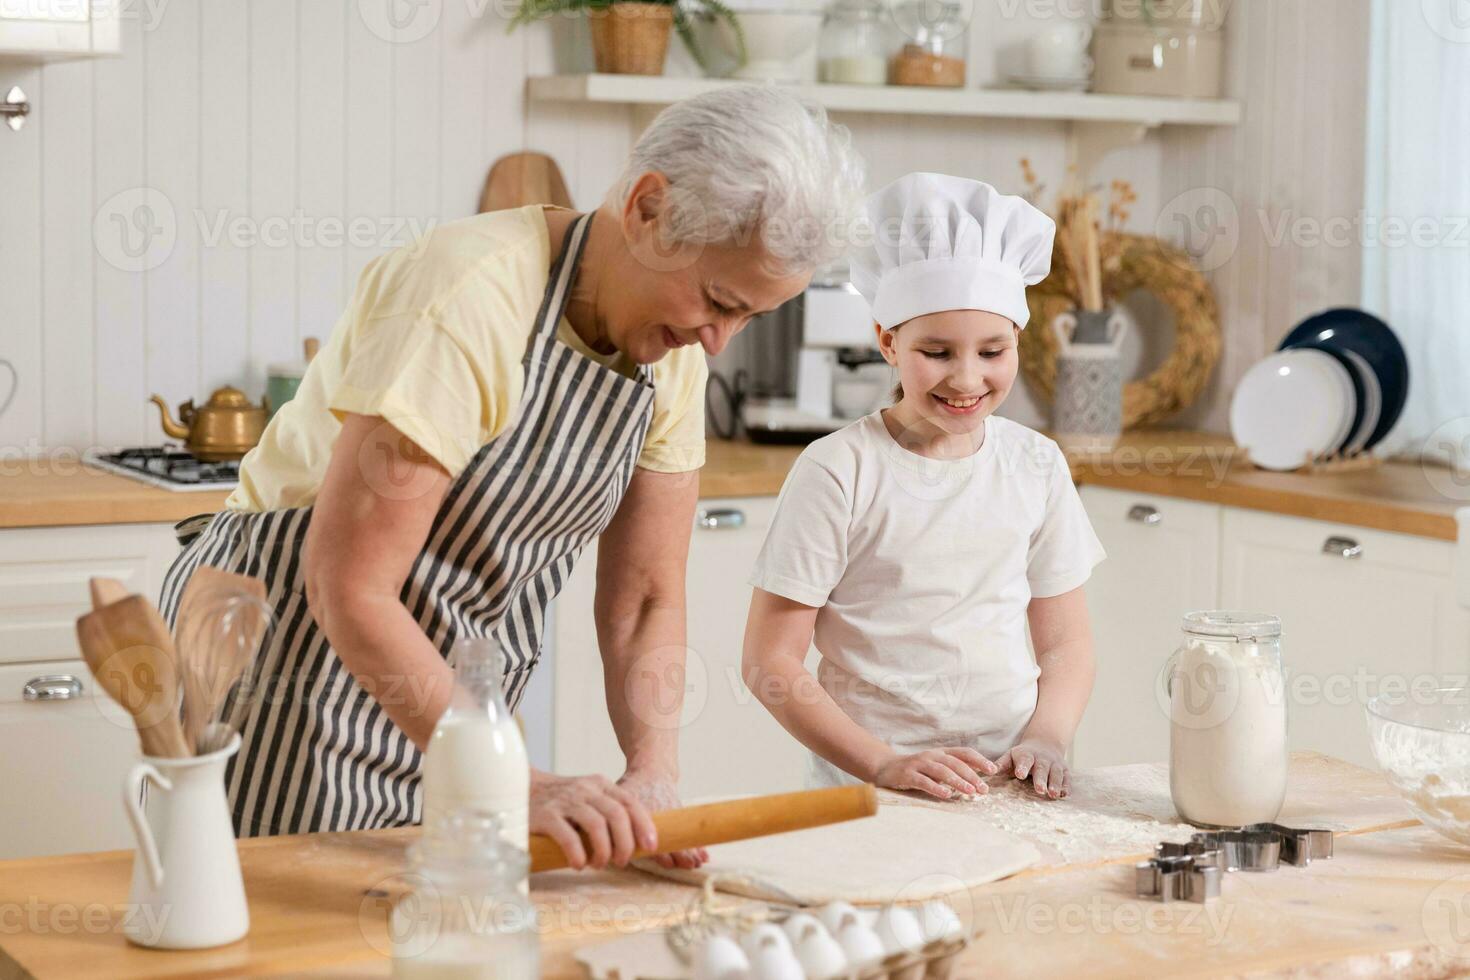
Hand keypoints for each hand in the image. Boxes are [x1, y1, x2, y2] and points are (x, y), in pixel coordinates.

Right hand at [529, 772, 657, 869]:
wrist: (519, 788)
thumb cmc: (559, 802)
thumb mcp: (587, 798)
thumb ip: (607, 812)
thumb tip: (635, 843)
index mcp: (600, 784)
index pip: (630, 803)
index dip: (644, 825)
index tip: (651, 846)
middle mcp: (585, 789)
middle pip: (617, 814)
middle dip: (625, 842)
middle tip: (622, 862)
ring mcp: (565, 801)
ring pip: (596, 825)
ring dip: (603, 850)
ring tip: (599, 865)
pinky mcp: (546, 815)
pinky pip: (569, 836)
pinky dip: (578, 854)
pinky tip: (578, 864)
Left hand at [618, 770, 707, 869]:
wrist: (653, 769)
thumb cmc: (633, 788)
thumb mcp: (620, 799)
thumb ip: (612, 820)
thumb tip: (600, 842)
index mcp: (645, 812)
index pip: (652, 835)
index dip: (660, 850)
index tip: (668, 862)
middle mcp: (661, 815)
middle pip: (671, 837)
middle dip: (681, 852)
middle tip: (689, 864)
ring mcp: (673, 815)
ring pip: (682, 835)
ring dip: (691, 850)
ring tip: (697, 862)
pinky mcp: (680, 816)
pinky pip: (689, 832)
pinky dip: (697, 843)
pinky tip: (704, 855)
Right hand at [871, 747, 997, 800]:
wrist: (885, 768)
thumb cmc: (916, 770)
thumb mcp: (935, 767)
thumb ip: (952, 770)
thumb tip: (977, 780)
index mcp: (940, 753)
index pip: (964, 753)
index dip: (979, 760)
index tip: (993, 770)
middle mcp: (931, 755)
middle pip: (955, 763)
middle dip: (972, 775)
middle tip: (984, 789)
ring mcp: (919, 764)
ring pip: (942, 771)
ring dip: (958, 781)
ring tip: (970, 792)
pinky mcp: (908, 775)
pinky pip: (924, 781)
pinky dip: (936, 788)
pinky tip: (946, 795)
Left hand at [996, 738, 1069, 798]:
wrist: (1045, 744)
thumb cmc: (1023, 755)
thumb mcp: (1011, 756)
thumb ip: (1001, 764)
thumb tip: (990, 771)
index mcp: (1027, 755)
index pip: (1024, 760)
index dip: (1022, 767)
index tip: (1019, 774)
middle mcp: (1042, 759)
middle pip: (1042, 769)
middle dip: (1041, 779)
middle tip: (1039, 790)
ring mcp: (1055, 764)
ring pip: (1056, 774)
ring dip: (1055, 784)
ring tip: (1053, 795)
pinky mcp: (1065, 770)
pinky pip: (1067, 778)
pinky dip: (1066, 786)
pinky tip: (1065, 794)